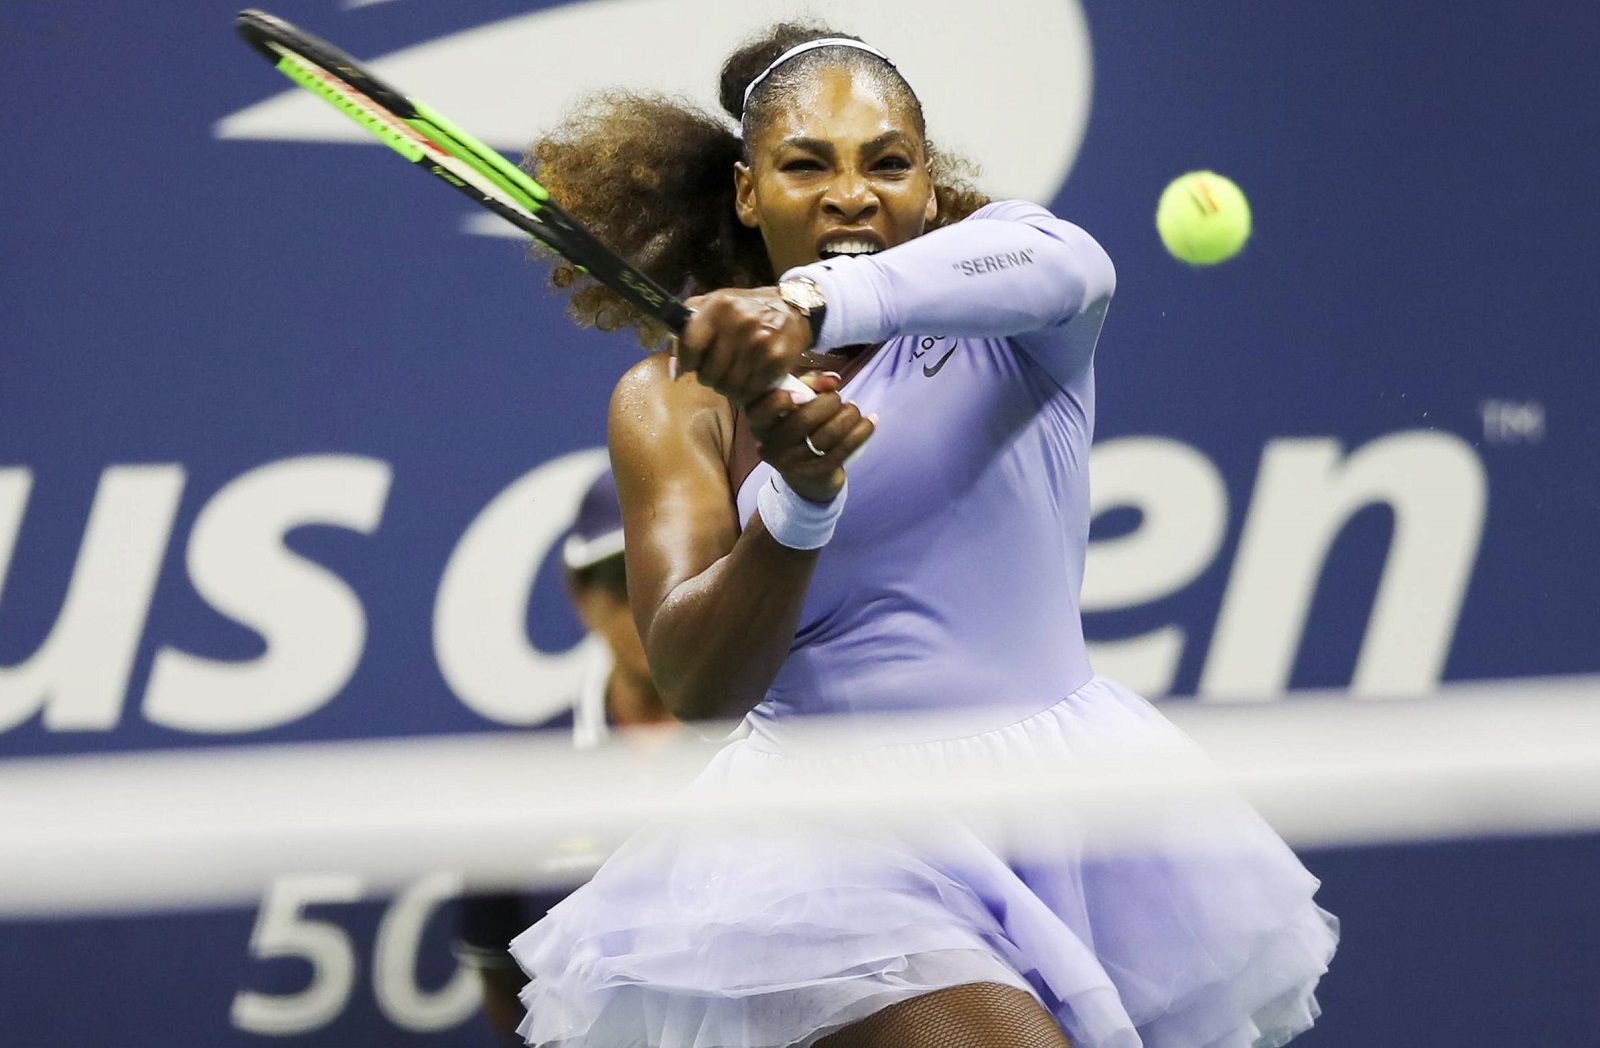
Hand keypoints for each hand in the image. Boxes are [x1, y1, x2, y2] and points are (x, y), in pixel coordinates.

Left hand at [676, 287, 810, 403]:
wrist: (792, 307)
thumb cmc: (746, 308)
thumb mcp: (715, 305)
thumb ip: (687, 330)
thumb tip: (674, 370)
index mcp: (719, 306)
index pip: (690, 344)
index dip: (686, 361)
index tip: (691, 365)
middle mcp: (739, 323)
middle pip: (709, 373)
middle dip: (710, 377)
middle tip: (718, 372)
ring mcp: (760, 342)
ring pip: (730, 386)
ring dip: (729, 388)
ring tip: (734, 377)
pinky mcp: (777, 359)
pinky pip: (752, 390)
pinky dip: (748, 392)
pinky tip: (750, 381)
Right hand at [744, 371, 875, 502]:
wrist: (807, 473)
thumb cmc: (800, 423)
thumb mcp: (797, 400)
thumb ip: (810, 383)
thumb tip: (833, 380)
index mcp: (759, 422)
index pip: (761, 410)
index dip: (780, 399)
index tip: (804, 394)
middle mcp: (770, 445)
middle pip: (803, 420)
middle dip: (828, 403)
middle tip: (838, 399)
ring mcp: (792, 462)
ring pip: (827, 434)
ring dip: (848, 415)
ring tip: (854, 409)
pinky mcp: (816, 472)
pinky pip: (843, 450)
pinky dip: (861, 432)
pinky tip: (870, 422)